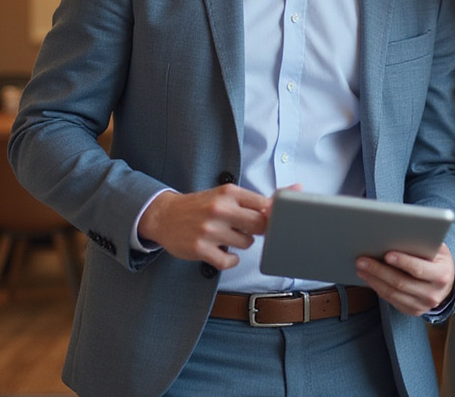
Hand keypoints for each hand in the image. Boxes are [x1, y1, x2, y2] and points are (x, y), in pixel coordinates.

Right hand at [138, 185, 271, 269]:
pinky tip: (223, 252)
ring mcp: (209, 230)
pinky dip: (230, 260)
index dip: (269, 215)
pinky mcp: (200, 249)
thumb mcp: (224, 195)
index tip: (264, 219)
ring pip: (246, 243)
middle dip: (257, 230)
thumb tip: (290, 194)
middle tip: (246, 229)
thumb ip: (253, 199)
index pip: (264, 205)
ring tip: (228, 237)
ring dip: (241, 243)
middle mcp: (219, 209)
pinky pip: (228, 261)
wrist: (164, 215)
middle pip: (259, 225)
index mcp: (228, 193)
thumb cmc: (200, 206)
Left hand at [355, 243, 454, 316]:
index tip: (387, 254)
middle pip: (401, 282)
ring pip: (392, 293)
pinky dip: (377, 288)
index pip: (419, 269)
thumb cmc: (438, 259)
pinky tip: (369, 278)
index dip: (403, 262)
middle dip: (379, 270)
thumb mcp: (437, 249)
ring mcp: (423, 305)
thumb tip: (398, 235)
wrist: (446, 282)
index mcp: (442, 275)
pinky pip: (391, 300)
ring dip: (373, 280)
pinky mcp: (413, 311)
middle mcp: (433, 294)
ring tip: (360, 268)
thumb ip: (423, 244)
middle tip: (362, 260)